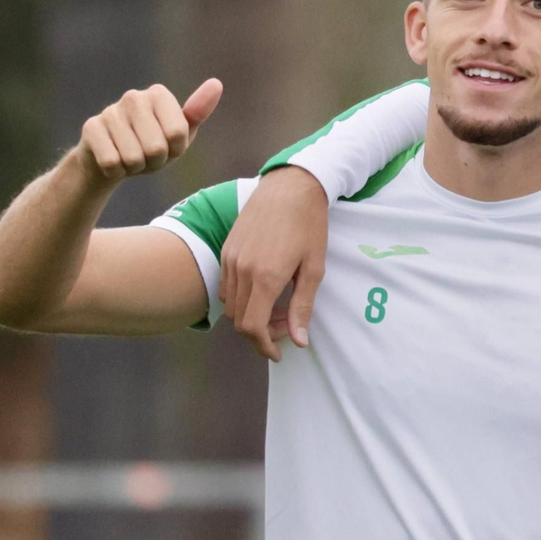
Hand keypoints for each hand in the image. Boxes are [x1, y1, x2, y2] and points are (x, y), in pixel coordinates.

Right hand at [76, 80, 221, 182]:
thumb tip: (216, 84)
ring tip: (130, 156)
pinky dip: (115, 171)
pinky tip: (112, 160)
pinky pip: (112, 163)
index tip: (167, 145)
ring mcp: (110, 111)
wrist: (110, 161)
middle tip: (146, 155)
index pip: (178, 133)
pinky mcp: (91, 128)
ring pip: (134, 158)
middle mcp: (134, 97)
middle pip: (157, 147)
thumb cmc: (152, 146)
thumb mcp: (180, 134)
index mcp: (159, 94)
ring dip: (135, 167)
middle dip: (154, 161)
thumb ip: (198, 111)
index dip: (175, 150)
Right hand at [219, 166, 328, 360]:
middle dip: (262, 332)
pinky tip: (265, 289)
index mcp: (265, 277)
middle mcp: (242, 270)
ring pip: (231, 305)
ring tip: (279, 306)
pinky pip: (227, 286)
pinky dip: (242, 298)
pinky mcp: (227, 249)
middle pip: (239, 320)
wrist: (291, 187)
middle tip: (287, 325)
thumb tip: (299, 341)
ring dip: (251, 315)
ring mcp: (230, 259)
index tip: (278, 353)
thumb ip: (303, 306)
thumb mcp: (314, 268)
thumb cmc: (309, 225)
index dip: (264, 346)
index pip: (252, 327)